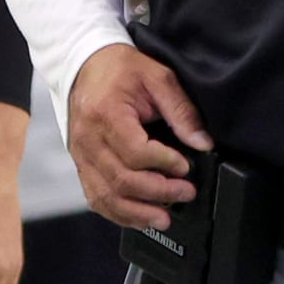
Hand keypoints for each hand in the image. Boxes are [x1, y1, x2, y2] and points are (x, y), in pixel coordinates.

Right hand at [68, 44, 212, 231]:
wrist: (85, 65)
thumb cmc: (119, 69)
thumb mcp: (157, 78)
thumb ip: (181, 111)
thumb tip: (202, 143)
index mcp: (106, 113)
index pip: (135, 151)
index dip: (164, 163)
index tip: (185, 166)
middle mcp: (88, 138)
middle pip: (122, 179)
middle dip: (158, 192)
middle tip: (185, 192)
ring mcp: (81, 155)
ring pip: (106, 195)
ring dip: (137, 212)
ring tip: (164, 219)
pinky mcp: (81, 165)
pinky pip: (96, 198)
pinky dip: (118, 213)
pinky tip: (139, 217)